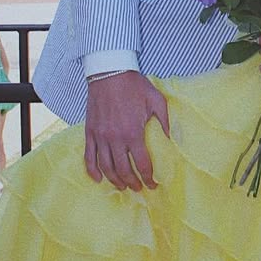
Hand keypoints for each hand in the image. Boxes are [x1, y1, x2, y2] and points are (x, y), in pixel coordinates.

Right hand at [84, 71, 169, 191]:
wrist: (109, 72)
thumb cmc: (134, 85)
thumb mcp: (156, 99)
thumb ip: (165, 120)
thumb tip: (171, 139)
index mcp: (133, 132)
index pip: (141, 163)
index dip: (148, 177)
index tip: (153, 185)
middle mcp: (115, 138)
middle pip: (123, 170)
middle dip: (132, 183)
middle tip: (138, 188)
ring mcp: (101, 136)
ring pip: (106, 167)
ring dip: (115, 180)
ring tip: (123, 187)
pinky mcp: (90, 132)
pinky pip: (88, 156)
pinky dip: (92, 170)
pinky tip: (98, 179)